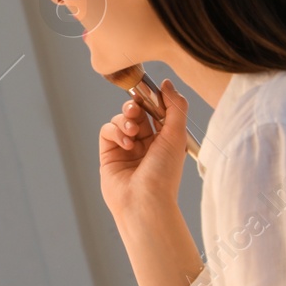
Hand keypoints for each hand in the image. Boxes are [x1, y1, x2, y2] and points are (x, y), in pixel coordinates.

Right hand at [99, 77, 190, 220]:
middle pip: (136, 112)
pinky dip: (115, 131)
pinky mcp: (109, 154)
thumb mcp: (177, 135)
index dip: (153, 99)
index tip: (151, 92)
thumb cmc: (164, 174)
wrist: (144, 202)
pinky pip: (107, 131)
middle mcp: (145, 143)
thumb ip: (175, 106)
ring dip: (125, 120)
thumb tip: (167, 84)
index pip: (156, 110)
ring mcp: (126, 149)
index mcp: (164, 140)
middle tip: (136, 108)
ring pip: (120, 119)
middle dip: (136, 106)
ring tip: (132, 133)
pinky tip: (126, 143)